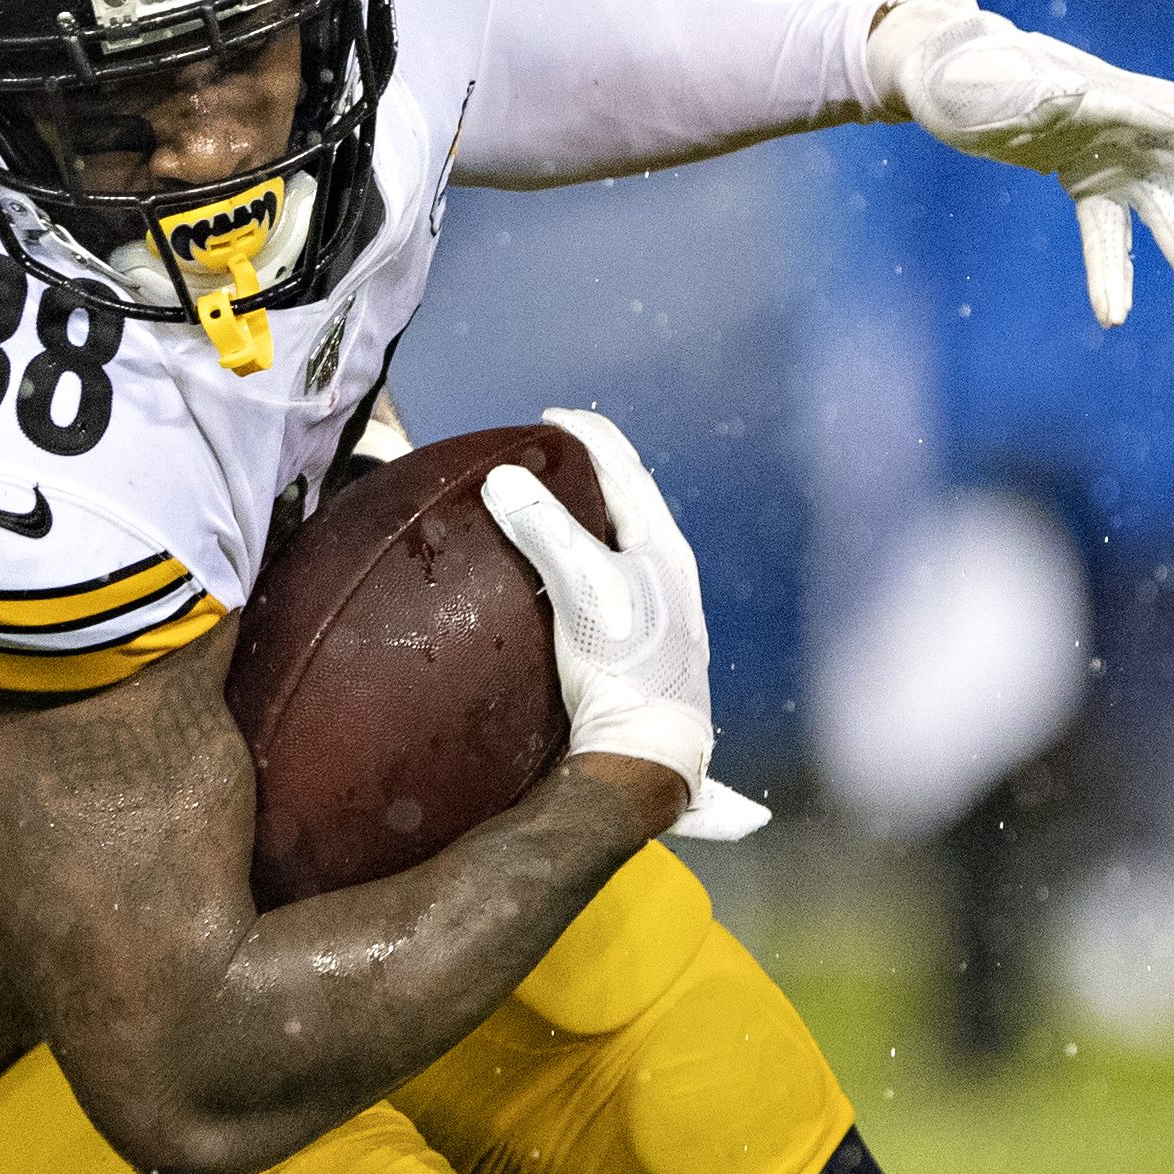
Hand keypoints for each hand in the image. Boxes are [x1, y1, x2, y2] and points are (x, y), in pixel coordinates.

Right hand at [479, 409, 769, 840]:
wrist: (646, 755)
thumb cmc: (625, 668)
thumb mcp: (583, 588)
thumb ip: (546, 530)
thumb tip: (504, 479)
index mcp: (665, 550)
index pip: (626, 472)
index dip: (589, 437)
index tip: (550, 418)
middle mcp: (670, 578)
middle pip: (629, 506)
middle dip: (591, 475)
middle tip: (549, 456)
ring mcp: (659, 616)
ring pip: (623, 547)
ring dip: (591, 520)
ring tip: (553, 510)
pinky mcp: (639, 651)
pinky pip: (610, 584)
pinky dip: (585, 562)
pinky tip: (565, 580)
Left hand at [868, 0, 1173, 324]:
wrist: (934, 75)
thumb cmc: (964, 67)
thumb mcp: (993, 76)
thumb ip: (1032, 89)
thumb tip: (1068, 93)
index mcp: (1110, 92)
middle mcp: (1125, 125)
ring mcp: (1110, 156)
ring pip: (1165, 215)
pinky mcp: (1086, 183)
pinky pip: (1108, 234)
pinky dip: (1112, 271)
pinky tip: (1113, 317)